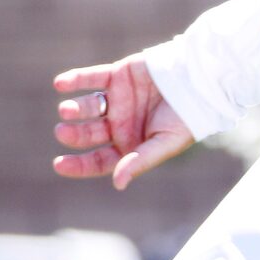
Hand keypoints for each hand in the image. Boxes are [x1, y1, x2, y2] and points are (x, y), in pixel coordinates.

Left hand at [52, 55, 194, 189]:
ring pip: (88, 107)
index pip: (100, 160)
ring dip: (75, 109)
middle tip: (62, 132)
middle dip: (74, 135)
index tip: (59, 164)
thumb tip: (117, 184)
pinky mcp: (118, 75)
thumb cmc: (187, 118)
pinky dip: (75, 79)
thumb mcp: (165, 144)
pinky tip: (60, 83)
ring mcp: (117, 100)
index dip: (79, 164)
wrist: (199, 81)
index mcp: (130, 145)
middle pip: (89, 134)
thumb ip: (140, 161)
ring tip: (67, 111)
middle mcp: (120, 124)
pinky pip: (91, 78)